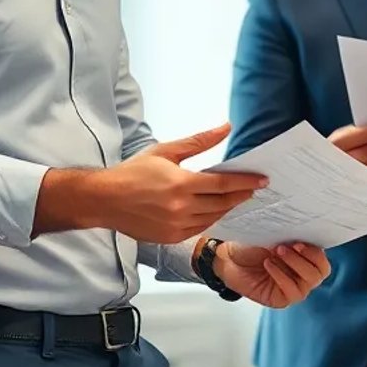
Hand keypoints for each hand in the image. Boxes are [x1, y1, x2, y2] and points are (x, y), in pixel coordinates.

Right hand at [36, 124, 267, 243]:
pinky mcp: (170, 238)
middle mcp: (181, 208)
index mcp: (181, 184)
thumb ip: (199, 142)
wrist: (104, 200)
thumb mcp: (166, 151)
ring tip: (236, 198)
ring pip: (213, 218)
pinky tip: (215, 210)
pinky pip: (199, 229)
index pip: (224, 185)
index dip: (246, 182)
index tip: (262, 180)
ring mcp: (176, 226)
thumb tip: (226, 127)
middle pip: (223, 203)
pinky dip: (210, 219)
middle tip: (254, 188)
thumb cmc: (133, 172)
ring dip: (227, 208)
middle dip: (241, 195)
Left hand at [214, 241, 332, 307]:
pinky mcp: (281, 298)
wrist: (227, 256)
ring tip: (276, 252)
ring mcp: (294, 286)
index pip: (323, 258)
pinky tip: (269, 265)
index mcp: (305, 256)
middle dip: (308, 257)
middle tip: (291, 245)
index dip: (316, 251)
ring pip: (310, 282)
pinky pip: (293, 293)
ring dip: (295, 265)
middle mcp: (302, 272)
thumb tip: (302, 226)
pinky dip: (283, 277)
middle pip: (321, 271)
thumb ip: (291, 234)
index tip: (300, 240)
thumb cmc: (251, 244)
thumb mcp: (273, 233)